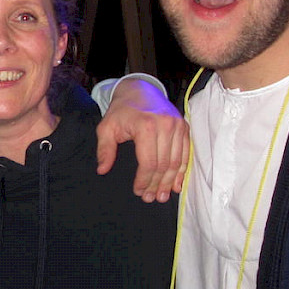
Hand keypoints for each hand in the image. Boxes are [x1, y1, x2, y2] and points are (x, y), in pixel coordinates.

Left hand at [96, 78, 188, 201]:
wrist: (140, 90)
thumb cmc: (121, 111)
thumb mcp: (107, 127)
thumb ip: (104, 149)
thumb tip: (102, 170)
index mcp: (146, 126)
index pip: (148, 162)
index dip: (144, 180)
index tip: (138, 191)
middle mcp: (165, 125)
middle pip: (164, 164)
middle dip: (157, 185)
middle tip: (150, 199)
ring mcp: (177, 125)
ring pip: (177, 162)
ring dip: (170, 182)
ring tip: (162, 196)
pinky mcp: (184, 127)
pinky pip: (186, 153)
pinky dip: (182, 171)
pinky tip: (176, 185)